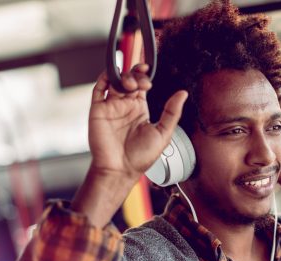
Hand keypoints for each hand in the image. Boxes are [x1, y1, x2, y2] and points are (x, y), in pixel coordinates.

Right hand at [73, 65, 186, 226]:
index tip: (149, 70)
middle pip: (129, 79)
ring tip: (133, 85)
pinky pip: (98, 89)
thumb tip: (183, 93)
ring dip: (124, 76)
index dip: (144, 74)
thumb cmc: (141, 157)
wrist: (120, 170)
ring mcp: (111, 107)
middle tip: (143, 83)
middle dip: (136, 74)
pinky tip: (114, 75)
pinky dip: (105, 77)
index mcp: (139, 109)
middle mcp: (124, 106)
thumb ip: (172, 112)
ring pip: (115, 81)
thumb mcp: (163, 133)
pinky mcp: (98, 110)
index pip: (141, 85)